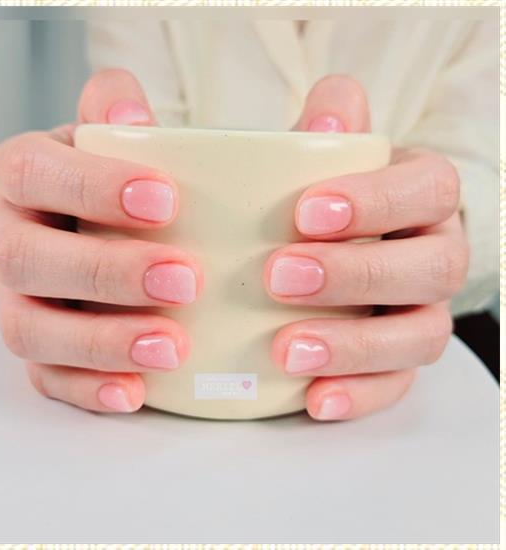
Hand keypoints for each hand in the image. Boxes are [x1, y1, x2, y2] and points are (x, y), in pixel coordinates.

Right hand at [0, 69, 202, 411]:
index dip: (92, 187)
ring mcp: (16, 300)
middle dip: (106, 272)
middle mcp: (8, 238)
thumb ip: (117, 112)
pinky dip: (90, 388)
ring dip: (101, 340)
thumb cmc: (124, 182)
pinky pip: (47, 379)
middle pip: (30, 259)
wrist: (113, 229)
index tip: (166, 201)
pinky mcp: (38, 352)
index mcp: (23, 175)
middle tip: (184, 280)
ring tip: (172, 346)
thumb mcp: (121, 139)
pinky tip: (136, 392)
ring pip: (31, 329)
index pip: (35, 172)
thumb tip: (130, 115)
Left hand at [265, 76, 468, 420]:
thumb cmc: (323, 198)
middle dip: (357, 274)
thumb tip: (329, 119)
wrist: (328, 246)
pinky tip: (313, 398)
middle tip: (279, 276)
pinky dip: (358, 394)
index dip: (377, 201)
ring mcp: (422, 313)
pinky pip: (397, 386)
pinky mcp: (400, 363)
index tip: (305, 211)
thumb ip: (331, 126)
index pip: (427, 189)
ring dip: (355, 346)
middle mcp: (435, 256)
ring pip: (421, 336)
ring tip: (286, 348)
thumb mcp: (327, 156)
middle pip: (430, 268)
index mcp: (421, 197)